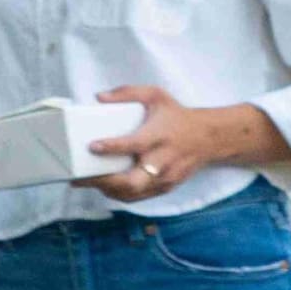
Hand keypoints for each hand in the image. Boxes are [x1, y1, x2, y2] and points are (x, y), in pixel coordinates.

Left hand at [87, 87, 281, 199]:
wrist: (209, 137)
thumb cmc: (176, 116)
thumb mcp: (156, 96)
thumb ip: (128, 93)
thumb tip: (99, 97)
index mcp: (159, 136)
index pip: (135, 145)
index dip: (113, 147)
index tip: (93, 146)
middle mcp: (163, 160)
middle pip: (133, 181)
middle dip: (105, 182)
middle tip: (81, 177)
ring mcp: (165, 177)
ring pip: (133, 193)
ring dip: (108, 190)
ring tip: (86, 182)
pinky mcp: (166, 187)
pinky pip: (139, 197)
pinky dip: (119, 195)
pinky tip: (104, 187)